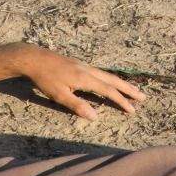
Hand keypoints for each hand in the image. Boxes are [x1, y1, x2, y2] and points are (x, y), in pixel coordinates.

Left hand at [12, 46, 145, 119]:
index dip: (121, 101)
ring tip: (132, 90)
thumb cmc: (44, 78)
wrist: (33, 58)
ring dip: (121, 84)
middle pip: (113, 80)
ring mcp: (84, 65)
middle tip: (142, 97)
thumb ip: (77, 106)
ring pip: (108, 75)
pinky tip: (110, 82)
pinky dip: (110, 79)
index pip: (108, 91)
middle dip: (128, 90)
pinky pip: (101, 72)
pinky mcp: (79, 64)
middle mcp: (89, 69)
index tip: (132, 110)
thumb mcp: (59, 95)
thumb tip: (95, 117)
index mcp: (86, 78)